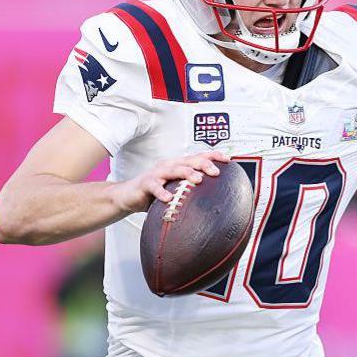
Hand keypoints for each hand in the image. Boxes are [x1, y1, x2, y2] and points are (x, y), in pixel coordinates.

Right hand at [111, 151, 229, 212]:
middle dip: (204, 164)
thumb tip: (216, 200)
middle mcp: (169, 165)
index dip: (213, 156)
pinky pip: (155, 186)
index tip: (228, 159)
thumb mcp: (176, 189)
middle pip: (189, 161)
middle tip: (216, 172)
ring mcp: (157, 173)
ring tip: (198, 180)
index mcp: (179, 164)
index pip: (198, 156)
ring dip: (187, 173)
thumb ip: (191, 191)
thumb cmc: (156, 192)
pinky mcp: (146, 183)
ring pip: (174, 170)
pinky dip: (162, 192)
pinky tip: (169, 199)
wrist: (128, 195)